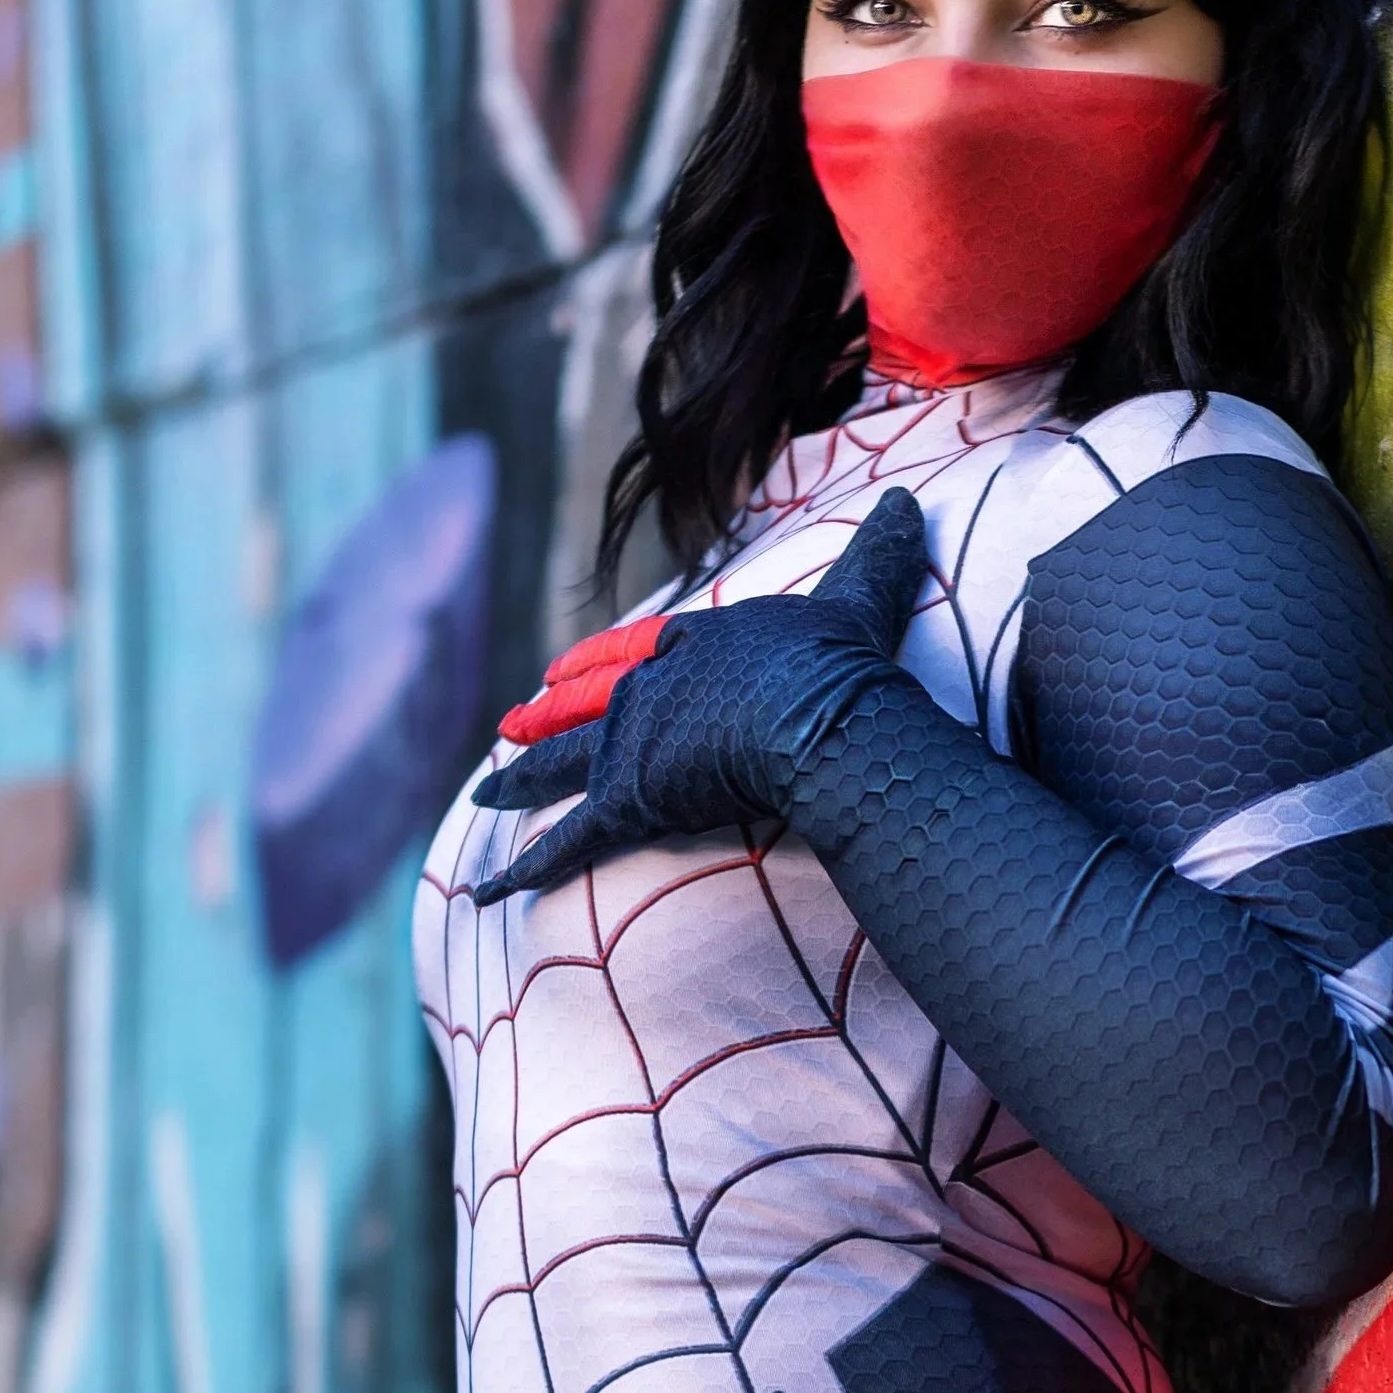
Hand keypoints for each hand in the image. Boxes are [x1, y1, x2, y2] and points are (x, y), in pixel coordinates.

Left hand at [470, 485, 927, 902]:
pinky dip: (527, 867)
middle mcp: (653, 687)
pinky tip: (487, 889)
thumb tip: (911, 503)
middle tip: (510, 725)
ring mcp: (634, 743)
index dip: (603, 662)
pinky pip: (568, 840)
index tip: (569, 669)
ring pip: (560, 766)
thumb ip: (879, 554)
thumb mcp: (862, 597)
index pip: (638, 652)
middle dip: (547, 717)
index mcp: (699, 642)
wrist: (819, 713)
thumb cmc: (842, 662)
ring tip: (481, 798)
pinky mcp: (629, 799)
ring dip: (518, 782)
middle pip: (587, 705)